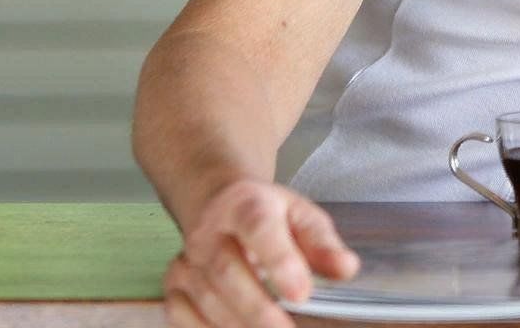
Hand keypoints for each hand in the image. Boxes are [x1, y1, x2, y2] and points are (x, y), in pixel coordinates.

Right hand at [164, 177, 358, 327]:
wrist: (217, 205)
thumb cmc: (267, 216)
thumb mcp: (301, 217)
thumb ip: (324, 244)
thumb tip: (345, 269)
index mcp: (245, 204)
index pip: (259, 227)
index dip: (279, 260)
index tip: (302, 294)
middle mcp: (209, 230)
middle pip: (227, 270)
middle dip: (258, 308)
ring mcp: (186, 259)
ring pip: (206, 298)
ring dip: (238, 325)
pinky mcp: (173, 285)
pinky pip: (183, 316)